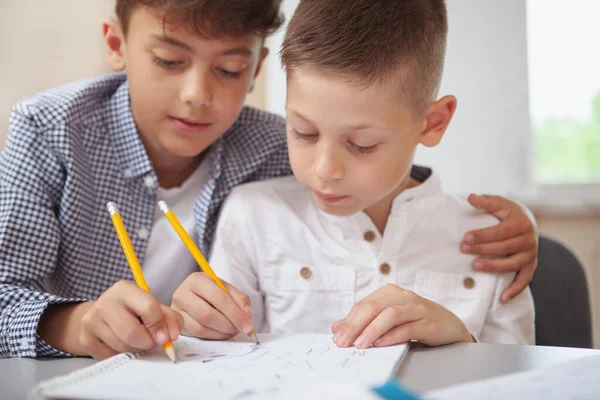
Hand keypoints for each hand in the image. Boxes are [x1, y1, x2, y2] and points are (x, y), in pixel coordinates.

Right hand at [38, 280, 182, 358]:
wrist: (104, 314)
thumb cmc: (134, 309)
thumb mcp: (153, 306)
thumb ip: (169, 318)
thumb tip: (171, 337)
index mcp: (124, 289)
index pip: (148, 308)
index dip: (160, 326)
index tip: (165, 336)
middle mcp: (104, 302)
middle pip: (132, 333)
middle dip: (147, 342)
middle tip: (151, 341)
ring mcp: (91, 321)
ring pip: (122, 347)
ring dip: (136, 349)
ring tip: (138, 341)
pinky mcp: (85, 339)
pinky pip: (111, 356)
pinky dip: (122, 354)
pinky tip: (123, 344)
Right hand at [171, 272, 252, 339]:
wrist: (196, 296)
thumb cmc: (213, 291)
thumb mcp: (227, 289)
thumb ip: (240, 300)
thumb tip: (247, 315)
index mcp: (197, 280)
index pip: (219, 298)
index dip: (235, 314)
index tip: (247, 325)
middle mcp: (182, 293)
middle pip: (207, 315)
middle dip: (228, 325)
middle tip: (241, 329)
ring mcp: (176, 310)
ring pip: (201, 327)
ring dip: (221, 332)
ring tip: (233, 330)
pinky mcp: (178, 324)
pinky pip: (197, 335)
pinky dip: (214, 336)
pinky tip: (222, 332)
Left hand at [331, 284, 472, 348]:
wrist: (451, 326)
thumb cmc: (417, 321)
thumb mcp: (389, 319)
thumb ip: (365, 321)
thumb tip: (337, 327)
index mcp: (390, 292)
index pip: (364, 305)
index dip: (348, 321)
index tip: (337, 337)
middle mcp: (403, 296)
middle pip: (374, 307)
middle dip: (355, 325)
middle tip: (343, 342)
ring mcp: (417, 308)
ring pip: (390, 315)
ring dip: (372, 330)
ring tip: (360, 345)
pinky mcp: (429, 322)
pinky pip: (408, 327)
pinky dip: (392, 335)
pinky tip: (380, 343)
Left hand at [462, 194, 537, 302]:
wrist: (527, 223)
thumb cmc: (508, 213)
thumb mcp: (499, 204)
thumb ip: (486, 202)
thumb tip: (471, 197)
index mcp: (521, 222)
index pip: (500, 231)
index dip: (483, 235)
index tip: (465, 237)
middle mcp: (529, 239)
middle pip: (505, 247)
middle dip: (483, 249)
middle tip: (463, 249)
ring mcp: (531, 254)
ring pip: (513, 264)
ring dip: (494, 267)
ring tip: (475, 266)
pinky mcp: (531, 266)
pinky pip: (524, 280)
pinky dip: (515, 290)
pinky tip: (502, 298)